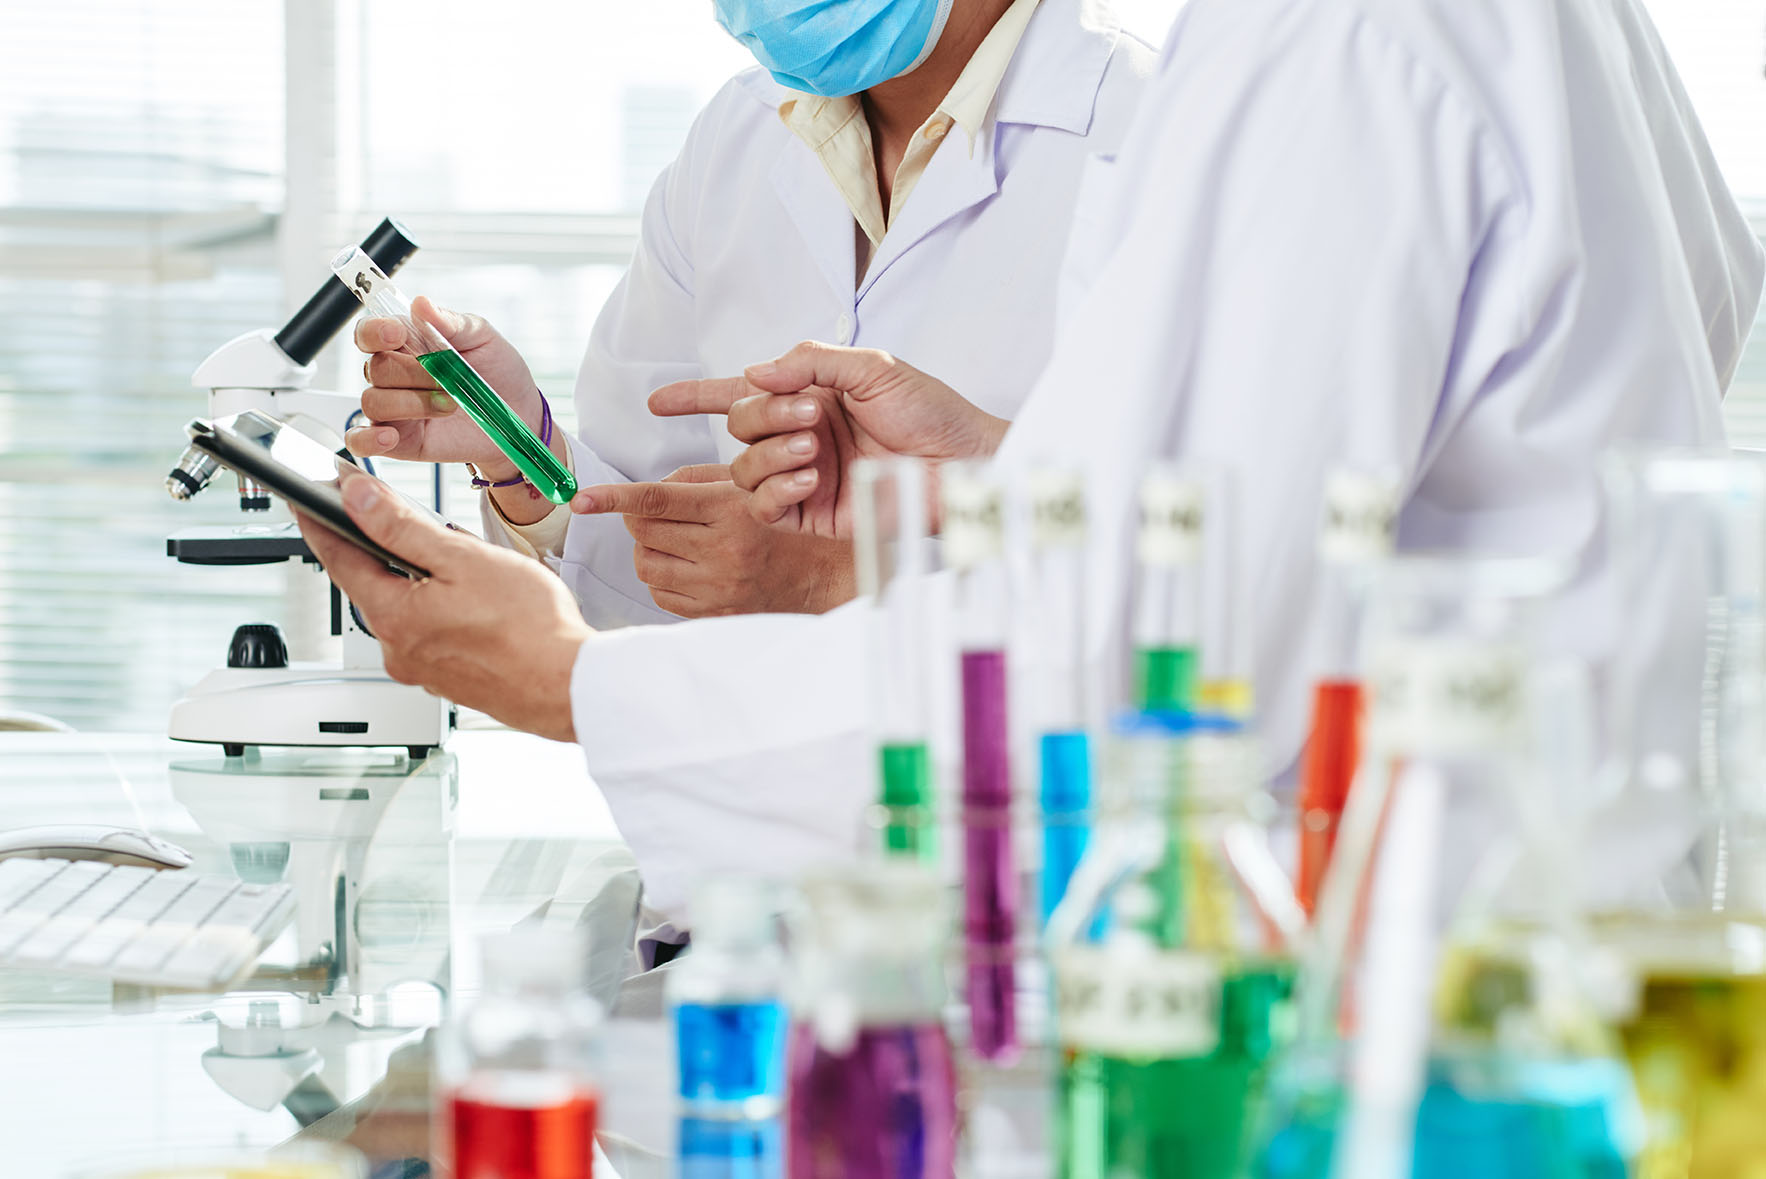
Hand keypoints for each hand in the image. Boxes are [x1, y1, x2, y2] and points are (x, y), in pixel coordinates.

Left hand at [293, 469, 590, 741]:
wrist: (570, 686)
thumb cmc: (529, 628)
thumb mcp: (462, 558)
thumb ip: (403, 527)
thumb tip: (357, 499)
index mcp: (394, 616)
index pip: (338, 557)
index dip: (320, 521)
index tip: (306, 499)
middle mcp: (399, 649)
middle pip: (373, 584)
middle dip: (385, 549)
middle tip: (403, 519)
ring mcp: (424, 668)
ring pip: (408, 609)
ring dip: (423, 582)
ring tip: (464, 564)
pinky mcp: (451, 679)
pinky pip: (432, 633)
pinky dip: (444, 610)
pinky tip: (479, 602)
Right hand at [345, 297, 544, 481]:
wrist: (520, 415)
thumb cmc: (497, 372)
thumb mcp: (482, 338)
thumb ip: (450, 322)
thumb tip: (421, 304)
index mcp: (406, 344)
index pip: (369, 333)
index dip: (374, 332)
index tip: (397, 334)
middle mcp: (394, 375)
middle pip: (375, 369)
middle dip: (414, 373)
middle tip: (449, 380)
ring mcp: (394, 409)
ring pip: (373, 402)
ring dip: (412, 404)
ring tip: (450, 406)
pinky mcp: (399, 440)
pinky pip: (362, 441)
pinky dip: (368, 439)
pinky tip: (390, 436)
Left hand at [570, 464, 856, 615]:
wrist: (812, 578)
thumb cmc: (772, 525)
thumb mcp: (741, 489)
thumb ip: (691, 481)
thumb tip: (641, 494)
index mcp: (728, 510)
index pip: (656, 500)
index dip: (613, 498)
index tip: (580, 499)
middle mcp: (721, 550)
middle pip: (644, 532)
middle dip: (639, 521)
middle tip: (656, 517)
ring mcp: (715, 586)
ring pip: (646, 565)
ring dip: (649, 551)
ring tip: (675, 544)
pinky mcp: (711, 613)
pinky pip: (659, 594)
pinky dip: (662, 579)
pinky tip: (685, 569)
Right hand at [649, 341, 1006, 538]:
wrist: (965, 464)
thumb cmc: (931, 412)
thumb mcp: (873, 368)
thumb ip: (811, 360)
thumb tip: (753, 371)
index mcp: (810, 396)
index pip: (739, 392)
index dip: (695, 397)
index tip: (658, 402)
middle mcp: (800, 436)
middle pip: (740, 426)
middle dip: (763, 417)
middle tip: (810, 417)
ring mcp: (803, 477)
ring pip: (746, 467)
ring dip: (770, 453)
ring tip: (816, 450)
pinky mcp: (812, 515)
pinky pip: (766, 505)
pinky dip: (776, 489)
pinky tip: (809, 478)